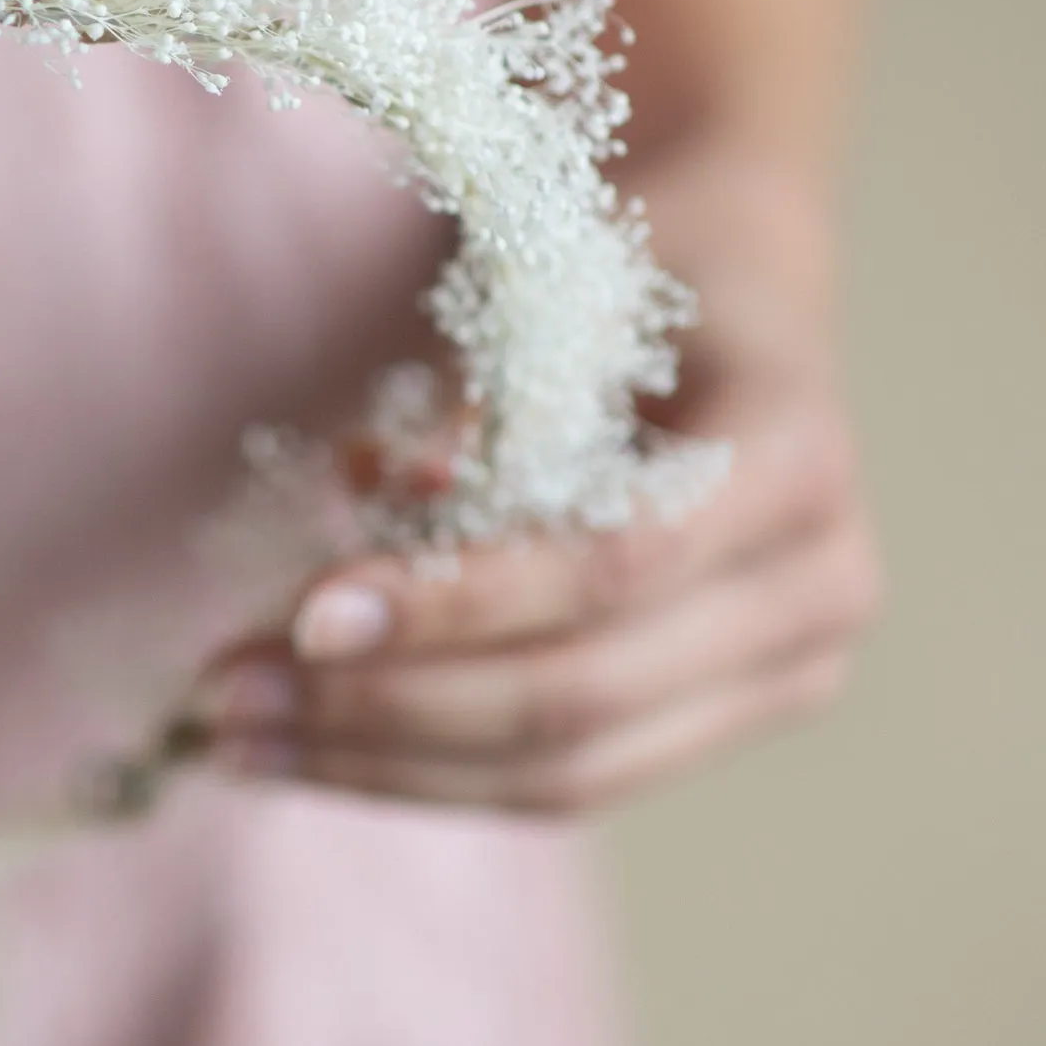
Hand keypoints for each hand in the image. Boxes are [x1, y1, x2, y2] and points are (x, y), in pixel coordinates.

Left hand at [194, 144, 879, 813]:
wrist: (735, 283)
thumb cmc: (634, 265)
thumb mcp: (560, 288)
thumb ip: (484, 398)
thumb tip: (381, 490)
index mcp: (795, 455)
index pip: (617, 567)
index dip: (460, 603)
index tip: (306, 615)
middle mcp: (819, 584)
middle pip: (587, 696)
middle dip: (389, 706)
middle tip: (226, 695)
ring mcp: (786, 671)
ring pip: (572, 772)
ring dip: (386, 762)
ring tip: (239, 738)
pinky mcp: (720, 720)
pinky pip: (568, 780)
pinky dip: (427, 769)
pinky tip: (307, 748)